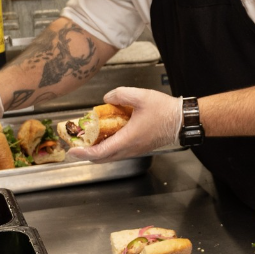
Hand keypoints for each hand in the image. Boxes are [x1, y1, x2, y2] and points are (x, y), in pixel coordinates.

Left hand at [67, 87, 181, 162]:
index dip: (84, 153)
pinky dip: (108, 148)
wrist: (181, 120)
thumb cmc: (164, 110)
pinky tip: (106, 135)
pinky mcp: (139, 148)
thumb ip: (120, 94)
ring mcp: (135, 150)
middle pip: (102, 158)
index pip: (100, 152)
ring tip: (89, 139)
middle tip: (76, 144)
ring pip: (110, 157)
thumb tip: (107, 98)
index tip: (73, 150)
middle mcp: (130, 148)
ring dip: (97, 151)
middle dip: (87, 154)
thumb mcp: (141, 96)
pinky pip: (118, 152)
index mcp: (128, 139)